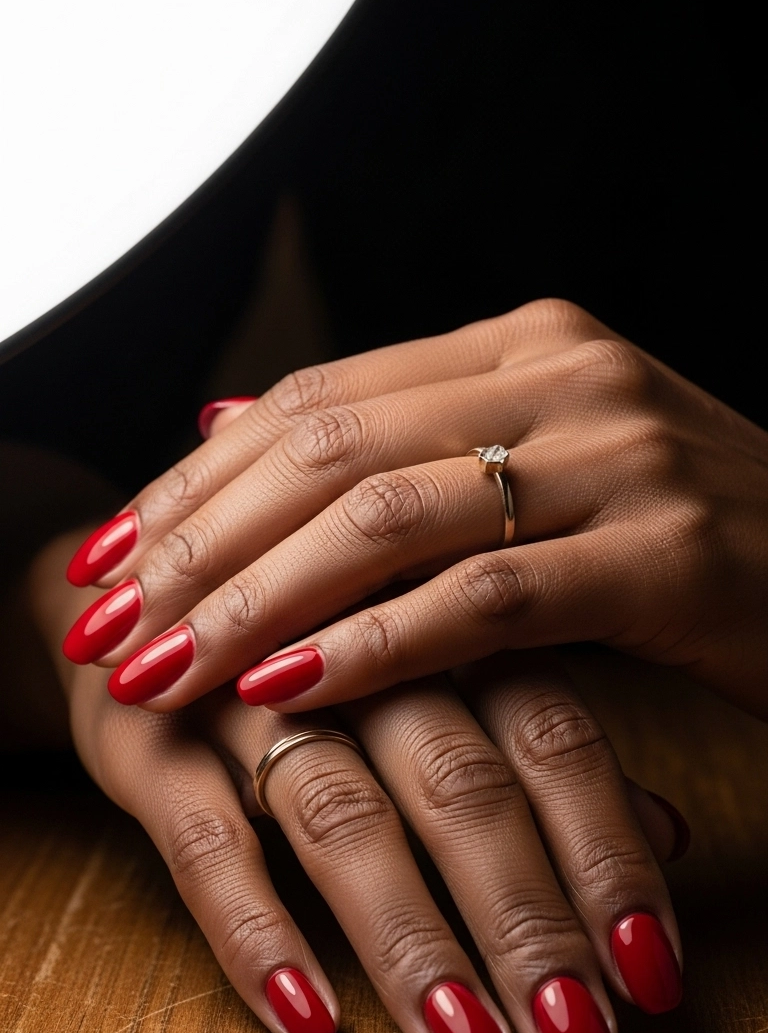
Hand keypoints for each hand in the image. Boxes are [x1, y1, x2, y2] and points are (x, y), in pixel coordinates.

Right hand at [32, 532, 686, 1032]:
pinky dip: (256, 928)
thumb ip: (546, 744)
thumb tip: (673, 832)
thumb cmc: (316, 646)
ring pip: (344, 818)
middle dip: (525, 918)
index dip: (605, 853)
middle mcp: (358, 656)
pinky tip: (306, 1015)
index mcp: (444, 625)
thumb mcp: (438, 671)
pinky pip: (204, 843)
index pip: (553, 737)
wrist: (140, 591)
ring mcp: (248, 695)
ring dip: (410, 939)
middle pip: (460, 783)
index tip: (652, 972)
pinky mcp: (150, 742)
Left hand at [62, 300, 767, 719]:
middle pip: (329, 447)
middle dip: (198, 545)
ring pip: (389, 517)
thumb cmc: (689, 536)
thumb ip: (396, 442)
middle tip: (106, 622)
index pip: (318, 396)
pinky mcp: (669, 553)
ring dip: (256, 602)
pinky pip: (485, 598)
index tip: (107, 554)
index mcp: (528, 341)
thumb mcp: (541, 469)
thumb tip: (222, 420)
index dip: (195, 478)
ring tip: (163, 669)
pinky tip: (286, 691)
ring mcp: (624, 454)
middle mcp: (568, 373)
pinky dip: (372, 646)